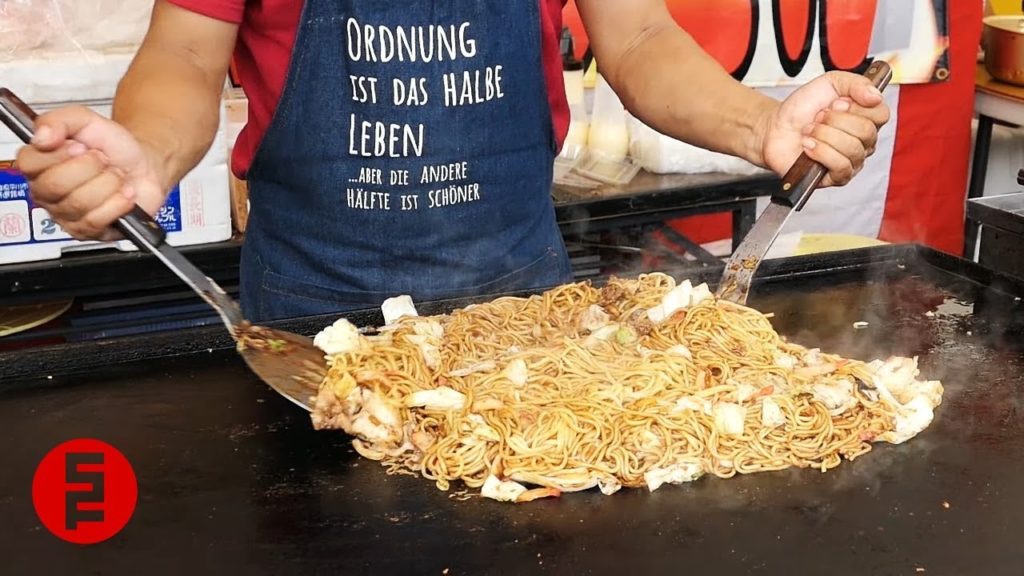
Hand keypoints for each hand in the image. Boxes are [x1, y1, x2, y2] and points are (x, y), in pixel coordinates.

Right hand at [15, 106, 165, 240]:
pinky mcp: (87, 231)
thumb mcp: (86, 120)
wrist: (145, 166)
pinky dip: (118, 202)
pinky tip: (124, 193)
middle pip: (56, 185)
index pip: (30, 164)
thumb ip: (59, 120)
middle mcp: (46, 192)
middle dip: (90, 167)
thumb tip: (41, 136)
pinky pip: (96, 221)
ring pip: (79, 203)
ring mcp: (65, 215)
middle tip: (103, 160)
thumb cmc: (113, 147)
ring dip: (108, 184)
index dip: (60, 155)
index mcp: (38, 164)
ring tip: (115, 177)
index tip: (81, 146)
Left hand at [759, 70, 889, 186]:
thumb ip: (856, 83)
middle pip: (866, 131)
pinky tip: (808, 146)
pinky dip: (821, 152)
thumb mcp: (830, 83)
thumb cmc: (802, 108)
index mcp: (866, 118)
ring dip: (824, 135)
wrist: (776, 127)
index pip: (881, 114)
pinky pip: (841, 166)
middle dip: (835, 120)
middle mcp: (863, 141)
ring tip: (809, 131)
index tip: (836, 103)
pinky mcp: (837, 177)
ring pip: (852, 149)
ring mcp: (852, 160)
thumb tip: (876, 95)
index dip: (856, 106)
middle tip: (818, 117)